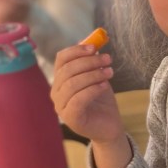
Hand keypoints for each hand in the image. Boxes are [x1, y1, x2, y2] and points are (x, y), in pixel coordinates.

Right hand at [51, 42, 130, 167]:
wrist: (109, 126)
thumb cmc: (101, 100)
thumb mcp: (97, 76)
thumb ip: (92, 61)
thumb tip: (93, 40)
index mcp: (60, 80)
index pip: (61, 59)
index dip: (77, 50)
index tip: (95, 47)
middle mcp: (56, 93)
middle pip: (67, 70)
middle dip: (89, 62)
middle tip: (108, 59)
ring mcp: (61, 107)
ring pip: (73, 84)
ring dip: (93, 74)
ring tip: (110, 72)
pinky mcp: (70, 118)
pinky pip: (79, 99)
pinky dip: (93, 89)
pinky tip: (105, 85)